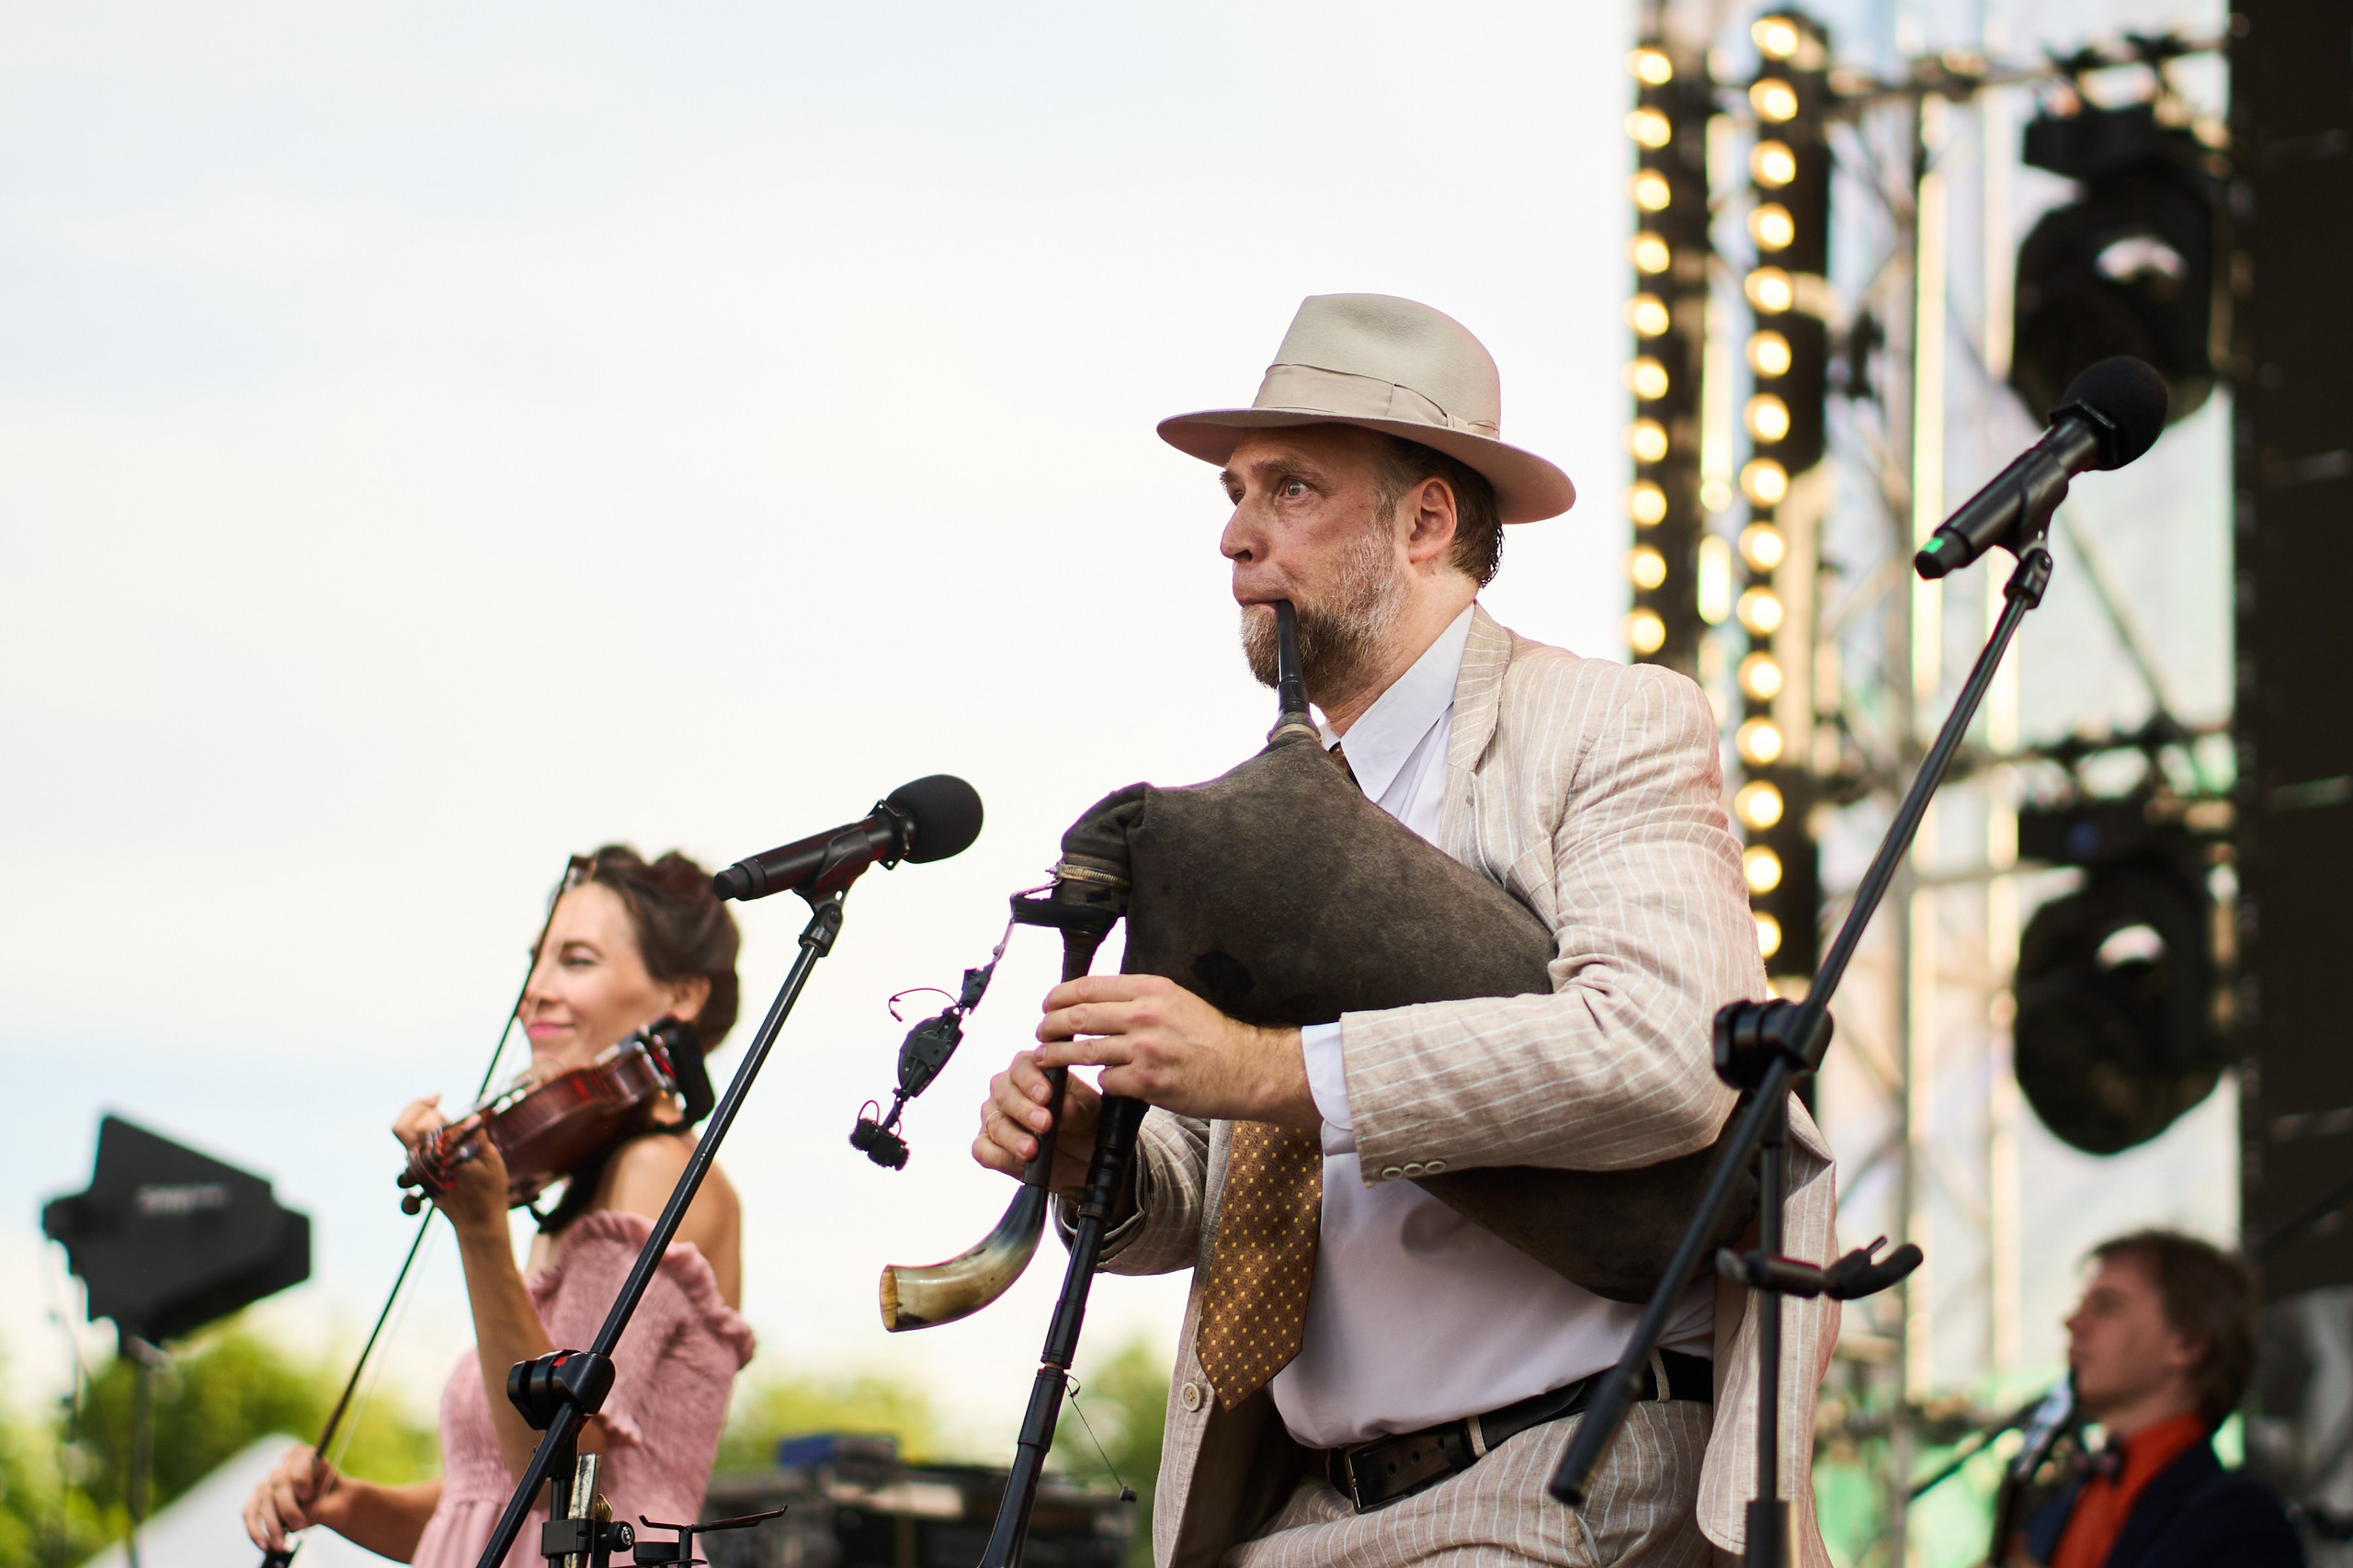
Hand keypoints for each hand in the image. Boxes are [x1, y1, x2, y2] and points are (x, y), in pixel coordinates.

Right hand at [243, 1444, 344, 1550]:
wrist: (331, 1508)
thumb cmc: (334, 1501)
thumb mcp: (335, 1502)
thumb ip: (318, 1507)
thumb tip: (297, 1519)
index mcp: (307, 1456)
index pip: (300, 1460)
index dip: (301, 1477)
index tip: (307, 1495)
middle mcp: (284, 1466)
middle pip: (279, 1482)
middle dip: (289, 1507)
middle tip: (301, 1526)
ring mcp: (268, 1483)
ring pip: (265, 1501)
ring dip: (272, 1525)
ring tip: (281, 1545)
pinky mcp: (256, 1501)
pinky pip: (250, 1515)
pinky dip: (255, 1531)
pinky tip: (264, 1546)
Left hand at [394, 1095, 507, 1234]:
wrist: (478, 1222)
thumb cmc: (488, 1191)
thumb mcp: (490, 1160)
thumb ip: (476, 1136)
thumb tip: (472, 1116)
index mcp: (439, 1156)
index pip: (423, 1123)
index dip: (427, 1106)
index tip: (438, 1097)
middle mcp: (424, 1164)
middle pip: (404, 1128)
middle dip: (419, 1109)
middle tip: (435, 1100)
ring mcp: (419, 1173)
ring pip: (407, 1141)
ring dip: (421, 1125)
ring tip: (442, 1120)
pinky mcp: (421, 1179)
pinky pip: (414, 1152)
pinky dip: (424, 1140)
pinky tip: (440, 1138)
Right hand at [974, 1049, 1099, 1192]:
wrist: (1083, 1155)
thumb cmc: (1085, 1122)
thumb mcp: (1088, 1112)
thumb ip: (1075, 1107)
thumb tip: (1065, 1104)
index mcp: (1032, 1071)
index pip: (1022, 1066)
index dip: (1031, 1080)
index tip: (1047, 1096)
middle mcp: (1008, 1090)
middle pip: (1003, 1093)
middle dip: (1024, 1109)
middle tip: (1044, 1124)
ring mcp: (996, 1118)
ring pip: (994, 1122)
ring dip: (1013, 1137)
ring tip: (1032, 1149)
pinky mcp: (991, 1147)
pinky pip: (983, 1149)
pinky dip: (999, 1156)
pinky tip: (1019, 1162)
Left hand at [1034, 974, 1317, 1128]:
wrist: (1243, 1068)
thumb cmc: (1210, 1035)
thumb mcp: (1176, 999)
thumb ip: (1138, 997)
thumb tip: (1097, 997)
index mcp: (1150, 989)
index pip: (1088, 986)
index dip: (1059, 995)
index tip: (1048, 1003)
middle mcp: (1144, 1015)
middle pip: (1077, 1017)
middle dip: (1049, 1025)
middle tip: (1040, 1031)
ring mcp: (1144, 1050)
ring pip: (1083, 1051)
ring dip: (1057, 1055)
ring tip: (1045, 1057)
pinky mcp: (1146, 1082)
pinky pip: (1106, 1080)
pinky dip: (1100, 1081)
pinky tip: (1101, 1081)